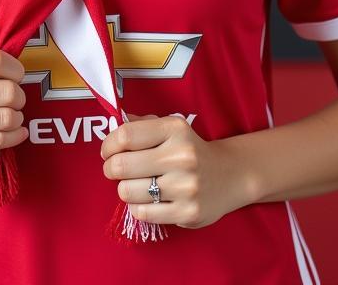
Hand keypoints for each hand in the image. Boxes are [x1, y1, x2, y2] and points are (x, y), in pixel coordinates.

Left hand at [99, 112, 248, 229]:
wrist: (230, 175)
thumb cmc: (190, 149)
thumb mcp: (171, 128)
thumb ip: (142, 125)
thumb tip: (112, 128)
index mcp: (175, 129)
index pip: (126, 135)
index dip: (108, 144)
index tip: (107, 151)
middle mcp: (182, 156)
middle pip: (121, 165)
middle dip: (111, 169)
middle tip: (115, 170)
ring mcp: (186, 186)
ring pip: (128, 192)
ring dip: (125, 189)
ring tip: (135, 185)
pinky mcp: (188, 212)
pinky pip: (142, 213)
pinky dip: (137, 207)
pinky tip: (147, 199)